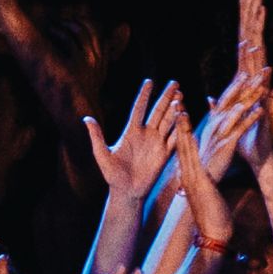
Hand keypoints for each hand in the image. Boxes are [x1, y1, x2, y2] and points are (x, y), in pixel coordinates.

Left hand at [81, 79, 182, 205]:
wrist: (126, 192)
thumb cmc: (112, 174)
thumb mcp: (102, 154)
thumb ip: (97, 136)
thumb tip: (86, 119)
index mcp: (131, 132)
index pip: (139, 109)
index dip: (144, 96)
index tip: (149, 81)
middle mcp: (146, 134)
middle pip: (158, 111)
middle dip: (166, 97)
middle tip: (175, 83)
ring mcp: (157, 143)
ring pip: (169, 122)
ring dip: (175, 110)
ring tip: (180, 97)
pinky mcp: (165, 154)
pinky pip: (175, 138)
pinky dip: (181, 128)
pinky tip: (186, 117)